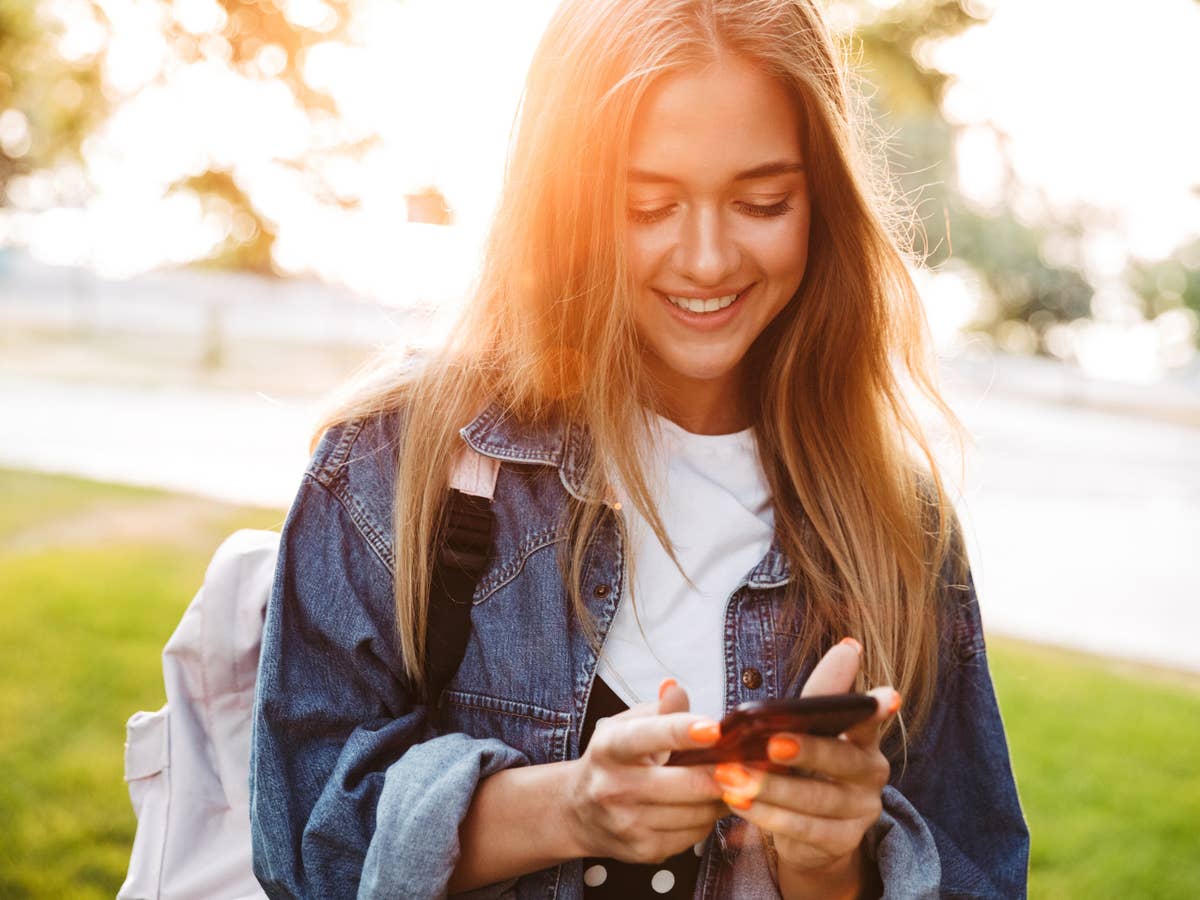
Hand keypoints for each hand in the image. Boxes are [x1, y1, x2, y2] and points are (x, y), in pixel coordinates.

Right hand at [562, 679, 726, 863]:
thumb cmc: (613, 760)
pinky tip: (703, 804)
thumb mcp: (627, 726)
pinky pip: (695, 834)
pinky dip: (708, 818)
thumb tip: (676, 689)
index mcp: (611, 747)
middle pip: (688, 782)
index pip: (651, 736)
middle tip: (744, 763)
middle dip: (723, 772)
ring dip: (721, 796)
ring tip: (727, 782)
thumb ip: (658, 709)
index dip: (685, 731)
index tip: (715, 729)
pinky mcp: (644, 850)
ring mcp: (628, 822)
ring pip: (698, 811)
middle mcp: (615, 786)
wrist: (579, 812)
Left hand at [712, 640, 897, 897]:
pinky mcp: (843, 843)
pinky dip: (766, 816)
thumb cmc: (805, 767)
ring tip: (731, 776)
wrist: (811, 836)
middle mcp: (871, 774)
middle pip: (840, 760)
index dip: (877, 709)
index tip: (888, 697)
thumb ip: (823, 694)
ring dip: (770, 788)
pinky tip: (737, 803)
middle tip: (770, 744)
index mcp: (865, 739)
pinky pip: (803, 830)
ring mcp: (861, 812)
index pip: (871, 719)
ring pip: (815, 798)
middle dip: (806, 751)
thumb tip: (849, 646)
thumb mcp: (811, 730)